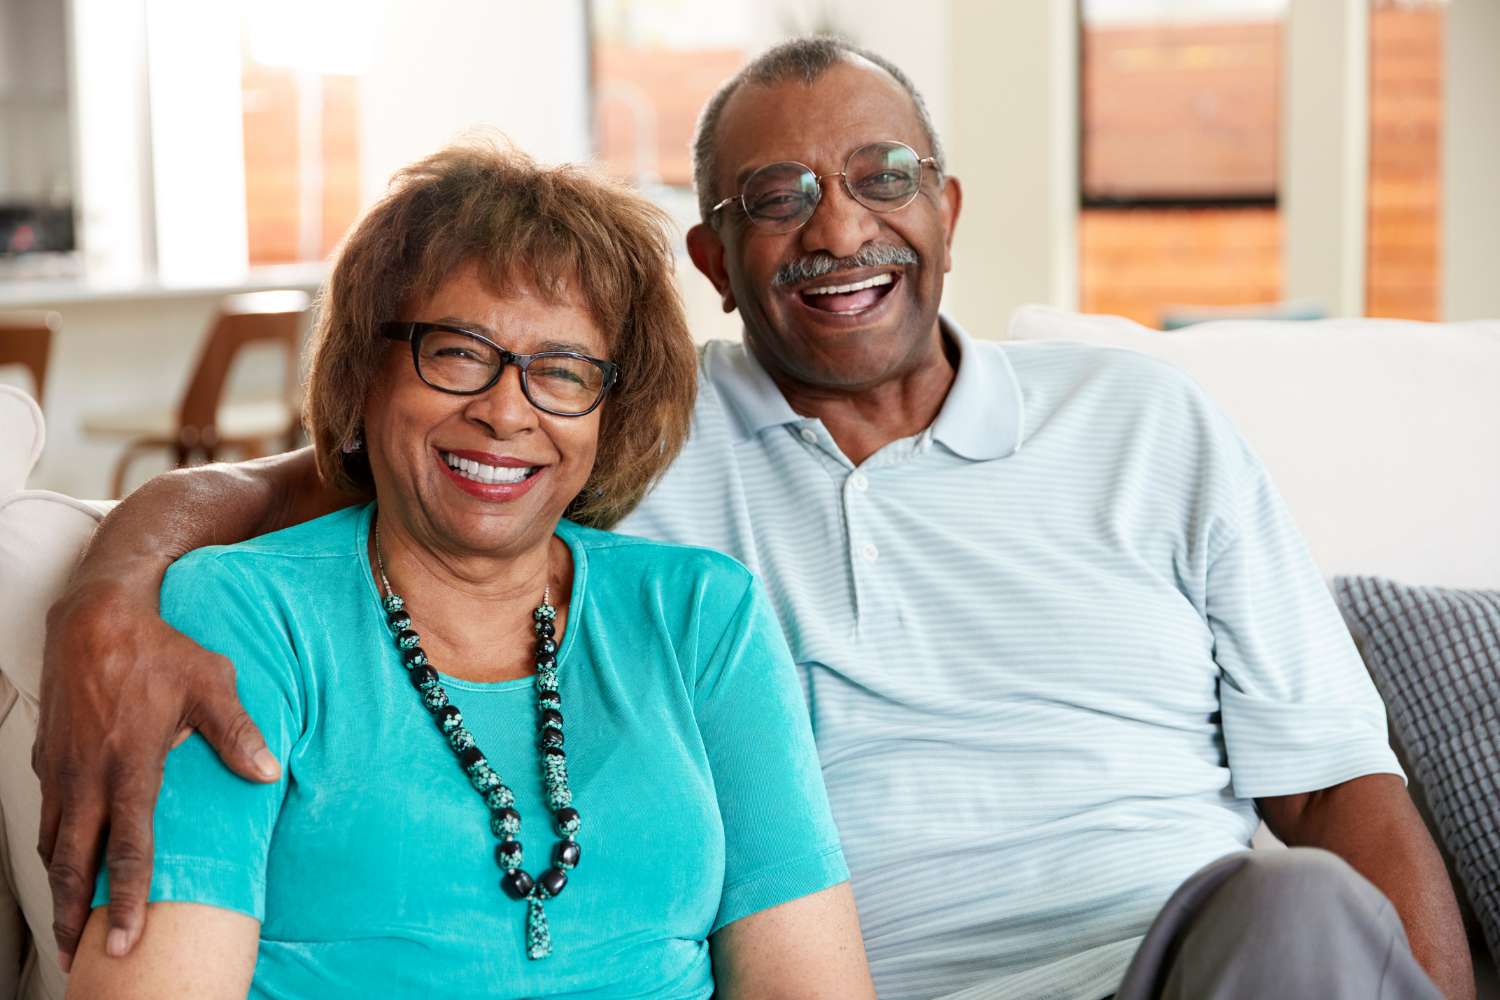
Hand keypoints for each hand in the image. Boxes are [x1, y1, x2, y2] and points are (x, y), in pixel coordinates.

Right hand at [34, 579, 280, 971]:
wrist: (95, 618)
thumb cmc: (158, 650)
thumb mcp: (210, 684)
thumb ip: (237, 733)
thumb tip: (267, 771)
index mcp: (130, 764)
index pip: (129, 847)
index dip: (130, 897)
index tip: (129, 938)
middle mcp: (87, 776)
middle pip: (74, 863)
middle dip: (76, 915)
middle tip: (84, 956)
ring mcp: (61, 770)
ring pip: (53, 845)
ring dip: (60, 890)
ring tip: (71, 927)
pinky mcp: (47, 761)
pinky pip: (46, 818)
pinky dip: (52, 851)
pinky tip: (65, 867)